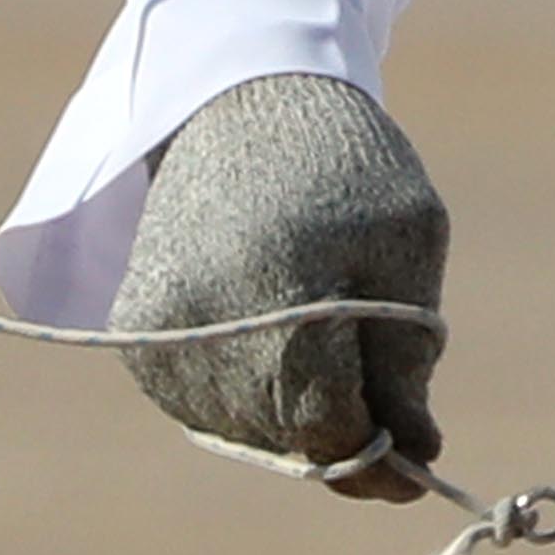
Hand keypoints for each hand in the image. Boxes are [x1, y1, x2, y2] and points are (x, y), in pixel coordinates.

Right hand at [109, 73, 448, 500]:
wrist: (241, 95)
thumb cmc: (346, 166)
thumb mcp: (408, 242)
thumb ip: (408, 359)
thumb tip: (416, 457)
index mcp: (283, 285)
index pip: (326, 424)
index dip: (379, 455)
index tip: (418, 459)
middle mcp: (205, 315)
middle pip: (284, 437)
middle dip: (342, 433)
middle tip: (383, 400)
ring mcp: (159, 327)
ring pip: (242, 430)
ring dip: (292, 416)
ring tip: (323, 341)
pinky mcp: (135, 328)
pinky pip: (201, 405)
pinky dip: (246, 394)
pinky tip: (273, 338)